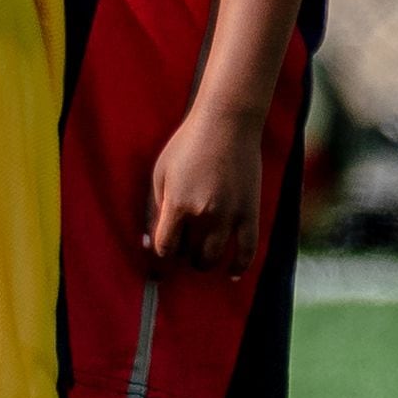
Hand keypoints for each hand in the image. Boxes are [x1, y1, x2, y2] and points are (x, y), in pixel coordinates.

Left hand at [142, 98, 267, 279]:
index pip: (165, 247)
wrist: (227, 124)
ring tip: (200, 258)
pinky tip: (231, 274)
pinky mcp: (250, 212)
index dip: (160, 255)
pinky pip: (247, 250)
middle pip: (189, 255)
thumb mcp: (160, 173)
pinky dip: (238, 266)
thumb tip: (147, 243)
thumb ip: (154, 209)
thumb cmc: (187, 145)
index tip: (161, 254)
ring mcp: (230, 215)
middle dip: (183, 256)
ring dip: (204, 263)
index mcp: (177, 203)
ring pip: (214, 257)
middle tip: (182, 249)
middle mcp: (203, 214)